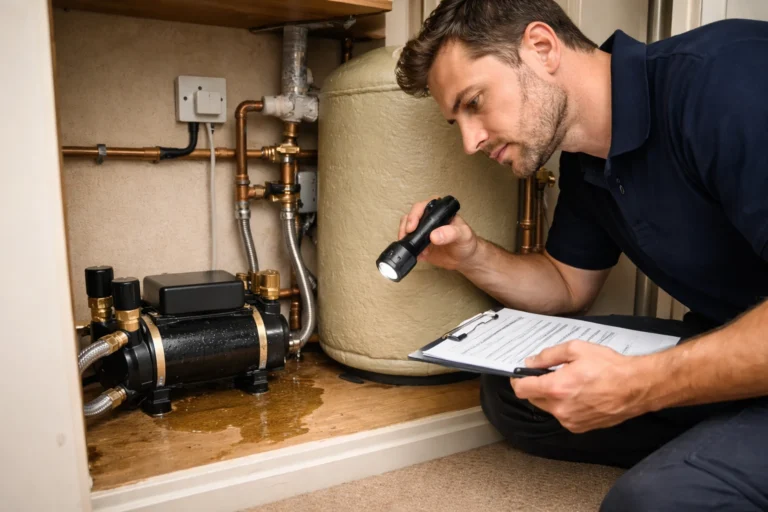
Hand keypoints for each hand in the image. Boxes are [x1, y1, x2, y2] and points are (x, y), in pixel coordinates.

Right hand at [398, 196, 477, 270]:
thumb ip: (451, 233)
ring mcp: (423, 232)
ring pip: (406, 228)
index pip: (424, 206)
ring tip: (413, 246)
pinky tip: (417, 254)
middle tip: (408, 235)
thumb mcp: (463, 235)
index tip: (413, 225)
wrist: (465, 259)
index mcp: (439, 212)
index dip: (415, 213)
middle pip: (411, 216)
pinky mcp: (420, 244)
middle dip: (406, 225)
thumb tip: (434, 235)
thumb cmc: (467, 242)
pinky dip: (409, 249)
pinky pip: (409, 244)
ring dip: (405, 237)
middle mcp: (429, 220)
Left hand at [510, 341, 646, 432]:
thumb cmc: (610, 367)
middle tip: (550, 373)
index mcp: (556, 388)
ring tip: (570, 383)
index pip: (521, 389)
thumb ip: (549, 356)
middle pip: (533, 399)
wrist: (636, 387)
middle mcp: (560, 409)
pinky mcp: (580, 427)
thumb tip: (531, 362)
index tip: (521, 374)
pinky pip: (562, 415)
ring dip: (551, 396)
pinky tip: (579, 394)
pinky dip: (564, 405)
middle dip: (537, 386)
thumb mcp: (576, 349)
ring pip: (548, 408)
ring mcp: (570, 421)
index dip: (518, 379)